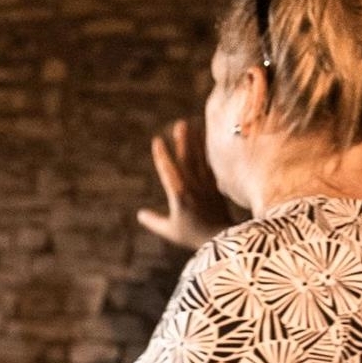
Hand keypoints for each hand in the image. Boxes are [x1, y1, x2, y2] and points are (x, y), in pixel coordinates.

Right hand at [136, 118, 232, 250]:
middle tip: (181, 123)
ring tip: (193, 124)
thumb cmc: (193, 237)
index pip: (168, 172)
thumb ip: (154, 221)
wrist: (221, 238)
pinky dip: (208, 152)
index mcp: (179, 197)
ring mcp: (206, 185)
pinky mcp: (216, 186)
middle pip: (187, 160)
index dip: (162, 156)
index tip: (157, 141)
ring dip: (196, 141)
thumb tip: (140, 214)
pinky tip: (207, 140)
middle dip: (183, 141)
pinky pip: (211, 165)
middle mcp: (193, 188)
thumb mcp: (170, 231)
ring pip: (200, 160)